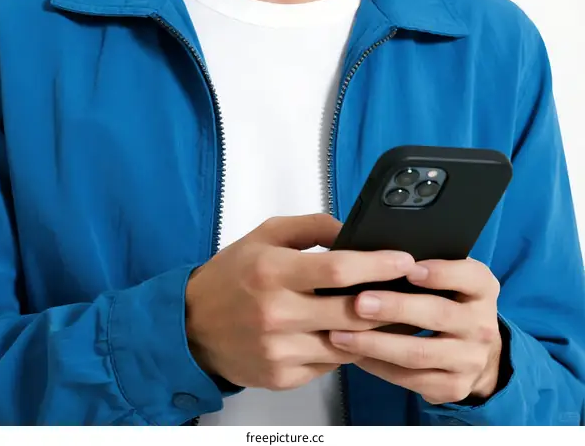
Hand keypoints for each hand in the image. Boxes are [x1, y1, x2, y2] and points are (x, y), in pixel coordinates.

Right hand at [185, 214, 425, 390]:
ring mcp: (280, 349)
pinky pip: (330, 363)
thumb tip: (353, 231)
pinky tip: (357, 334)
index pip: (337, 269)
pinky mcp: (283, 375)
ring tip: (393, 312)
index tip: (404, 261)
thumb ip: (311, 227)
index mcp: (272, 271)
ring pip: (347, 343)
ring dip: (375, 329)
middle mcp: (276, 313)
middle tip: (410, 288)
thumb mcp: (265, 235)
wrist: (191, 326)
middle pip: (350, 311)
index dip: (377, 265)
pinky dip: (348, 348)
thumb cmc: (231, 276)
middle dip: (388, 300)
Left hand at [329, 258, 502, 404]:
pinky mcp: (453, 387)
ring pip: (419, 352)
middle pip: (438, 313)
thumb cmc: (447, 299)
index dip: (440, 272)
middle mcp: (481, 325)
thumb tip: (374, 252)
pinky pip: (410, 379)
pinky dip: (378, 366)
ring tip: (341, 334)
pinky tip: (354, 354)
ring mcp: (469, 360)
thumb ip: (422, 264)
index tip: (408, 268)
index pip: (468, 276)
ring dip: (376, 344)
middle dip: (395, 307)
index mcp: (482, 288)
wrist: (473, 350)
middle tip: (359, 302)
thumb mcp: (449, 276)